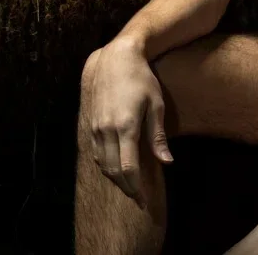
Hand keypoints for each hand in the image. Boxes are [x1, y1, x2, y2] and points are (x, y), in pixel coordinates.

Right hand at [82, 42, 173, 203]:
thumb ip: (158, 136)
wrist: (116, 58)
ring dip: (115, 177)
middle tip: (138, 197)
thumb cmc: (142, 79)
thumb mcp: (156, 105)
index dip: (135, 186)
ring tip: (129, 185)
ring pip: (103, 163)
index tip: (144, 198)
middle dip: (126, 186)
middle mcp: (107, 130)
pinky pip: (97, 152)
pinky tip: (116, 166)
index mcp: (126, 127)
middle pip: (113, 170)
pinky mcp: (91, 122)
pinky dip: (106, 164)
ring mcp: (96, 126)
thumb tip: (167, 161)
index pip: (128, 167)